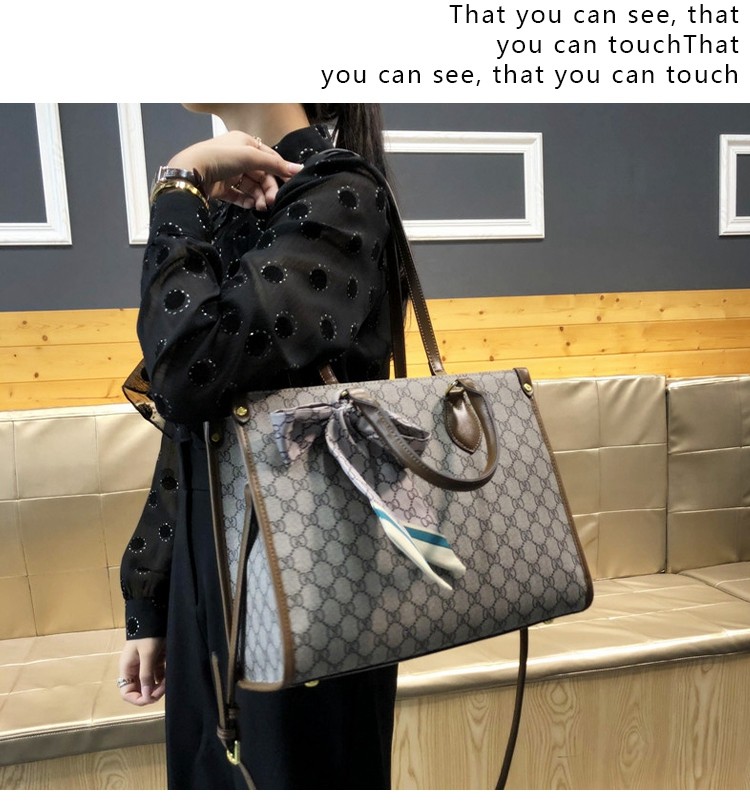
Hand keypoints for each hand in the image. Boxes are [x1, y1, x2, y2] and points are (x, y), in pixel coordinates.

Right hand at [118, 637, 166, 705]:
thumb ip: (146, 675)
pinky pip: (159, 675)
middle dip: (152, 692)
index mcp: (127, 669)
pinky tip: (171, 675)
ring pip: (151, 683)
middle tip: (164, 689)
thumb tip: (146, 697)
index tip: (151, 698)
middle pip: (140, 690)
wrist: (156, 615)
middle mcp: (135, 670)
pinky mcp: (156, 661)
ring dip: (160, 686)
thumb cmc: (148, 634)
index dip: (137, 699)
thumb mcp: (147, 654)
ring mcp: (146, 665)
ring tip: (169, 681)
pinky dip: (165, 677)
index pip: (126, 692)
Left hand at [168, 130, 302, 210]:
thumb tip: (300, 169)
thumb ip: (275, 164)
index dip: (280, 170)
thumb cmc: (222, 158)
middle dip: (268, 189)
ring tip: (261, 207)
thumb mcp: (250, 156)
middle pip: (261, 175)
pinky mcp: (221, 188)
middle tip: (272, 202)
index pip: (269, 157)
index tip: (290, 184)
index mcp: (244, 143)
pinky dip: (246, 201)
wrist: (191, 172)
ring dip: (259, 197)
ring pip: (251, 187)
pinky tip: (251, 207)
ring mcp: (229, 173)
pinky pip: (239, 196)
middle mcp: (238, 157)